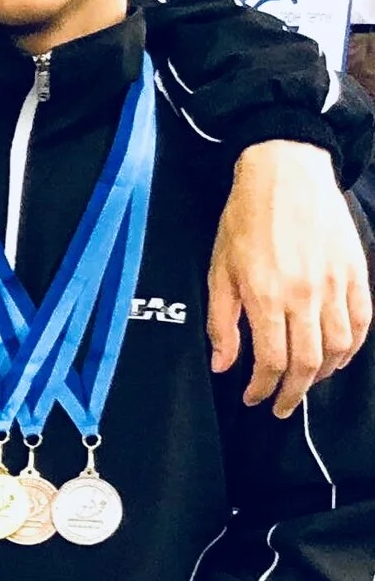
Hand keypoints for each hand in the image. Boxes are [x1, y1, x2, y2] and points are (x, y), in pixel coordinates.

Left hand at [209, 140, 371, 414]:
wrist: (285, 173)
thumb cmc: (246, 219)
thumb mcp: (219, 270)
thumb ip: (222, 322)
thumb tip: (223, 365)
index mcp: (266, 296)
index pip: (271, 362)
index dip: (262, 388)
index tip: (254, 397)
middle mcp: (304, 295)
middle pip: (307, 363)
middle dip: (293, 393)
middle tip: (282, 406)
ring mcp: (334, 284)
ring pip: (339, 347)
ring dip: (323, 373)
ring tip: (306, 382)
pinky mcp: (354, 272)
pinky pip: (362, 320)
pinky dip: (353, 346)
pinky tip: (339, 356)